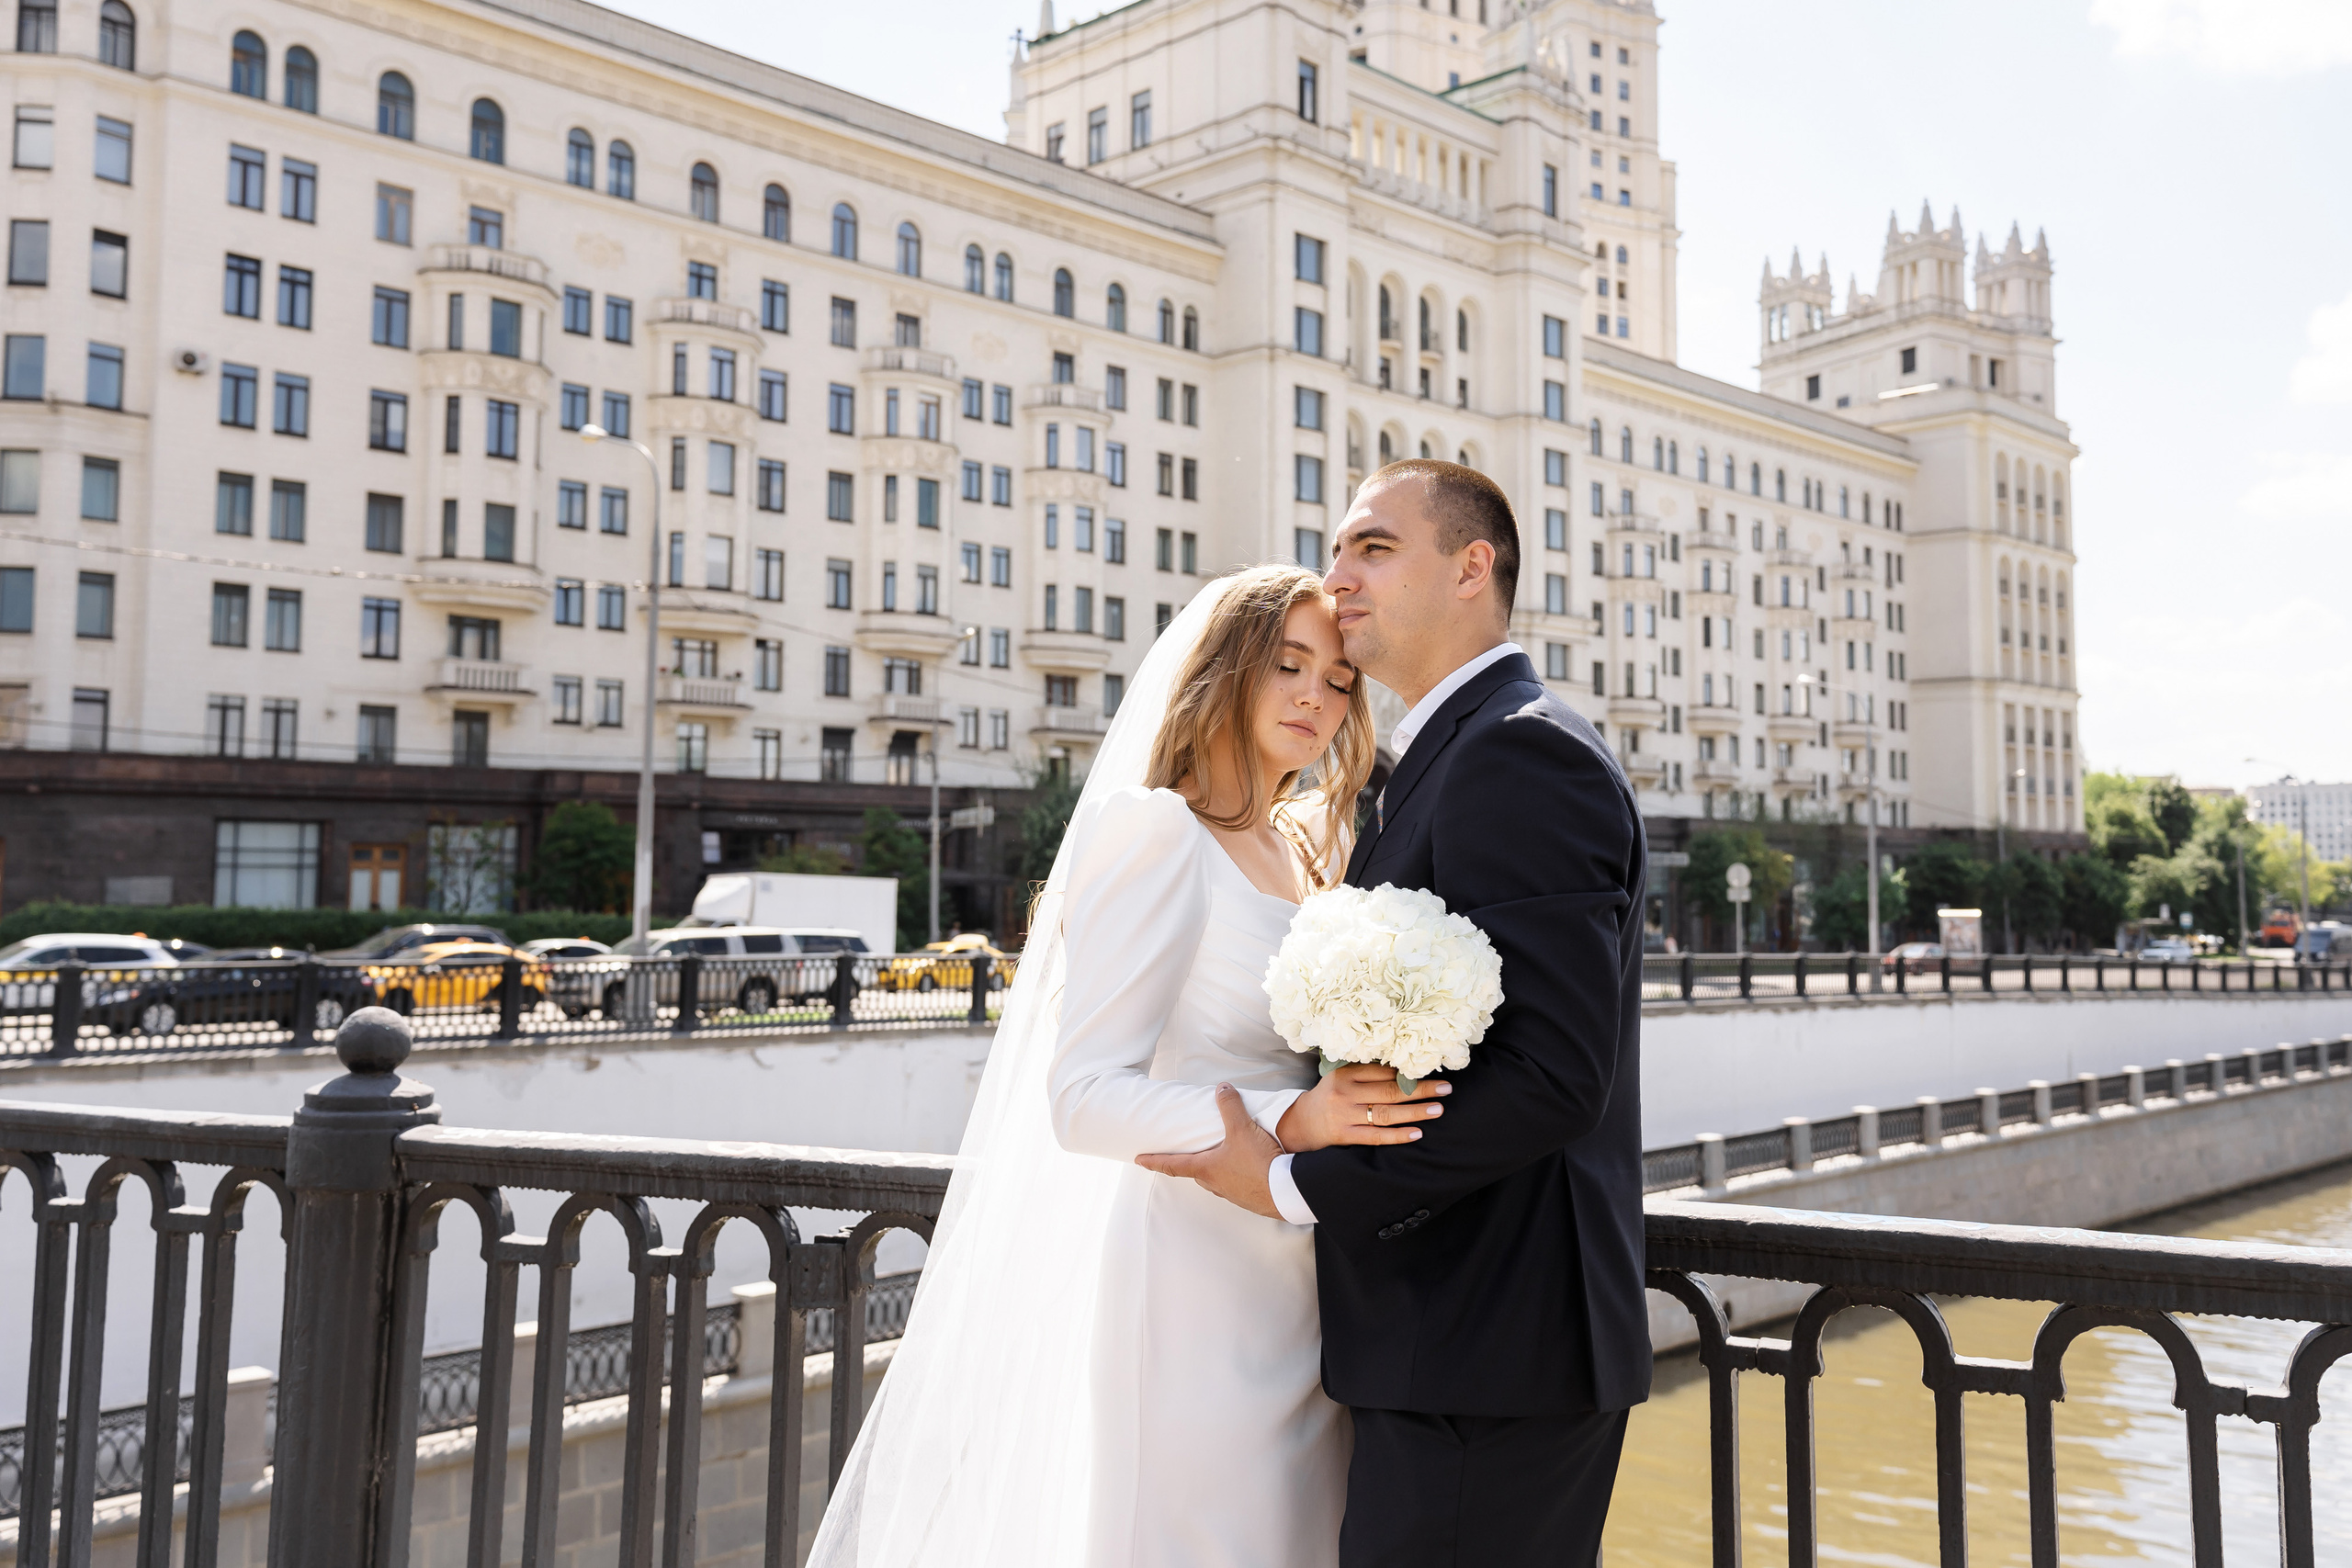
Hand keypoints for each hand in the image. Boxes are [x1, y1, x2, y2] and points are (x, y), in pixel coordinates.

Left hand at [1136, 1084, 1282, 1217]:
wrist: (1287, 1191)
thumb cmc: (1259, 1163)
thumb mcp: (1242, 1129)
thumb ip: (1230, 1107)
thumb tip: (1222, 1088)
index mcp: (1207, 1169)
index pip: (1173, 1164)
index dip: (1154, 1161)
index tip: (1139, 1161)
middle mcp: (1216, 1184)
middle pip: (1197, 1173)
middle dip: (1190, 1164)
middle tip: (1186, 1155)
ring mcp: (1234, 1195)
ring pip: (1218, 1181)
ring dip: (1216, 1170)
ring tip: (1222, 1158)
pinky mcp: (1252, 1199)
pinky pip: (1238, 1186)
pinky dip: (1238, 1176)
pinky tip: (1249, 1169)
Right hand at [1275, 1063, 1447, 1153]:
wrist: (1300, 1123)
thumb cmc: (1329, 1096)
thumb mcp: (1341, 1078)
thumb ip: (1366, 1073)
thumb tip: (1405, 1068)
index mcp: (1344, 1074)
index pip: (1381, 1071)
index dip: (1408, 1071)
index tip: (1430, 1069)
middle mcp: (1344, 1093)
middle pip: (1389, 1090)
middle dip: (1421, 1089)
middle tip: (1445, 1088)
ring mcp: (1344, 1116)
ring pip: (1386, 1113)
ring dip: (1415, 1111)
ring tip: (1438, 1110)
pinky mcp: (1345, 1136)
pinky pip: (1376, 1136)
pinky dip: (1398, 1135)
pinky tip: (1417, 1133)